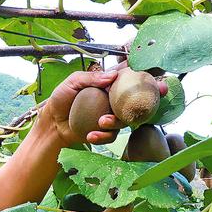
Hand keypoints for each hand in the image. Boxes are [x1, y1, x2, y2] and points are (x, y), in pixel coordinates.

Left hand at [40, 66, 167, 145]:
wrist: (52, 123)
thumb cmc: (61, 99)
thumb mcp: (72, 83)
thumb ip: (90, 78)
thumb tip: (112, 76)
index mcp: (108, 85)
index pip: (129, 79)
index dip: (146, 78)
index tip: (159, 81)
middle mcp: (113, 100)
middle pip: (136, 101)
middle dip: (149, 101)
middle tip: (152, 100)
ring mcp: (111, 116)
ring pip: (124, 120)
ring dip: (115, 121)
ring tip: (101, 122)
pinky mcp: (105, 132)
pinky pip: (111, 135)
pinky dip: (102, 135)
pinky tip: (91, 134)